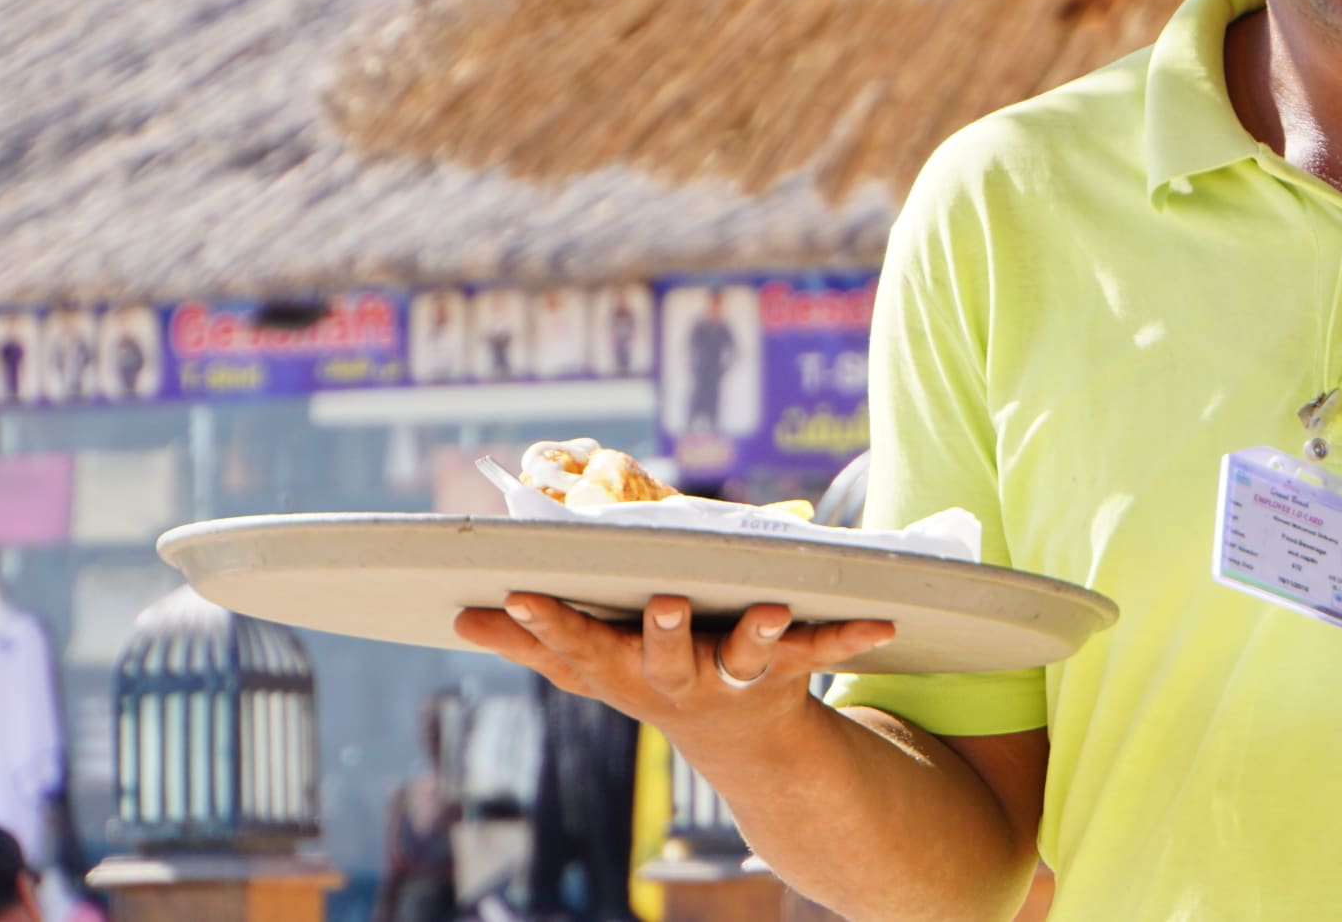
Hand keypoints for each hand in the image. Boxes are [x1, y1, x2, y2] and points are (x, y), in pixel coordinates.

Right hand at [455, 595, 894, 764]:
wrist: (745, 747)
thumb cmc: (652, 681)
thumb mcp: (590, 667)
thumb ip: (530, 641)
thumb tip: (459, 615)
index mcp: (623, 672)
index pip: (577, 649)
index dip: (547, 625)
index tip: (518, 593)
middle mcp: (678, 681)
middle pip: (665, 658)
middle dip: (662, 633)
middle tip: (662, 601)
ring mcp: (735, 678)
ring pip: (746, 656)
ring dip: (760, 635)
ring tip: (774, 609)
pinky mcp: (787, 671)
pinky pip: (824, 650)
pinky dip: (852, 636)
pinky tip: (882, 621)